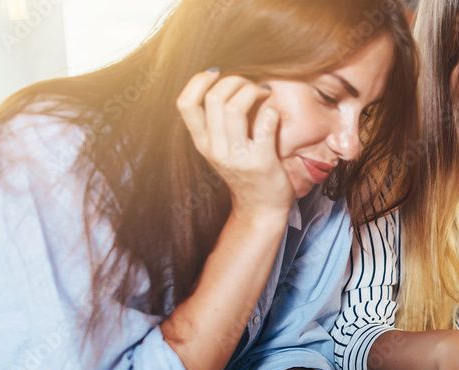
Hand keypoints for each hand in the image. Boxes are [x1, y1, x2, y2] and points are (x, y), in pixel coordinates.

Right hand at [176, 70, 294, 219]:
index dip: (198, 81)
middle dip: (234, 81)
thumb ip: (217, 122)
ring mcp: (237, 156)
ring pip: (235, 108)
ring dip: (251, 90)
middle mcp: (215, 148)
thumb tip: (224, 81)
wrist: (261, 207)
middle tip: (249, 84)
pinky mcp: (261, 161)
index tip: (216, 73)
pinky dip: (270, 110)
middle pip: (214, 98)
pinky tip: (274, 111)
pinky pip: (264, 124)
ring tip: (263, 92)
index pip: (185, 104)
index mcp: (202, 142)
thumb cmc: (245, 171)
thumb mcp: (220, 148)